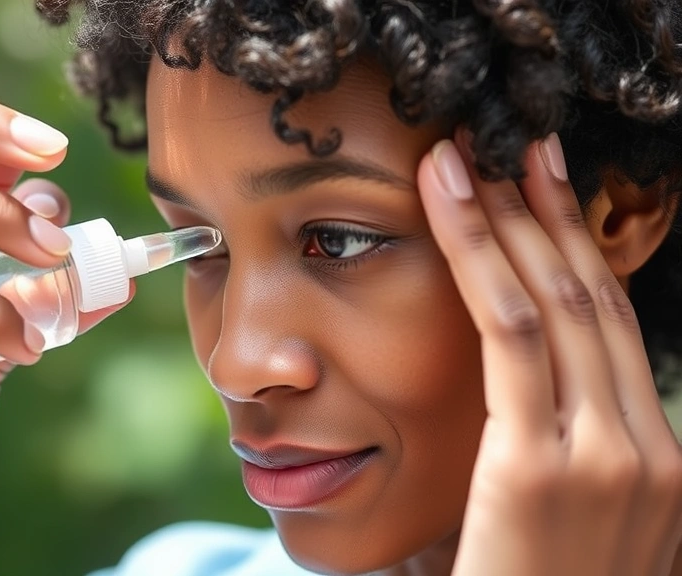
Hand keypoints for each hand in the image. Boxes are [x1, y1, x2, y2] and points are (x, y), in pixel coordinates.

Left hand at [416, 131, 681, 575]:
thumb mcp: (573, 534)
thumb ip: (569, 466)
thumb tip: (533, 407)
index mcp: (662, 464)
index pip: (616, 335)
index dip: (581, 255)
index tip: (546, 195)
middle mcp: (651, 451)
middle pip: (595, 305)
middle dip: (549, 217)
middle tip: (513, 151)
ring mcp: (609, 457)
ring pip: (557, 303)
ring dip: (509, 220)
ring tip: (466, 164)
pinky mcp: (545, 466)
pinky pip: (512, 334)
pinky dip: (482, 257)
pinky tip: (453, 207)